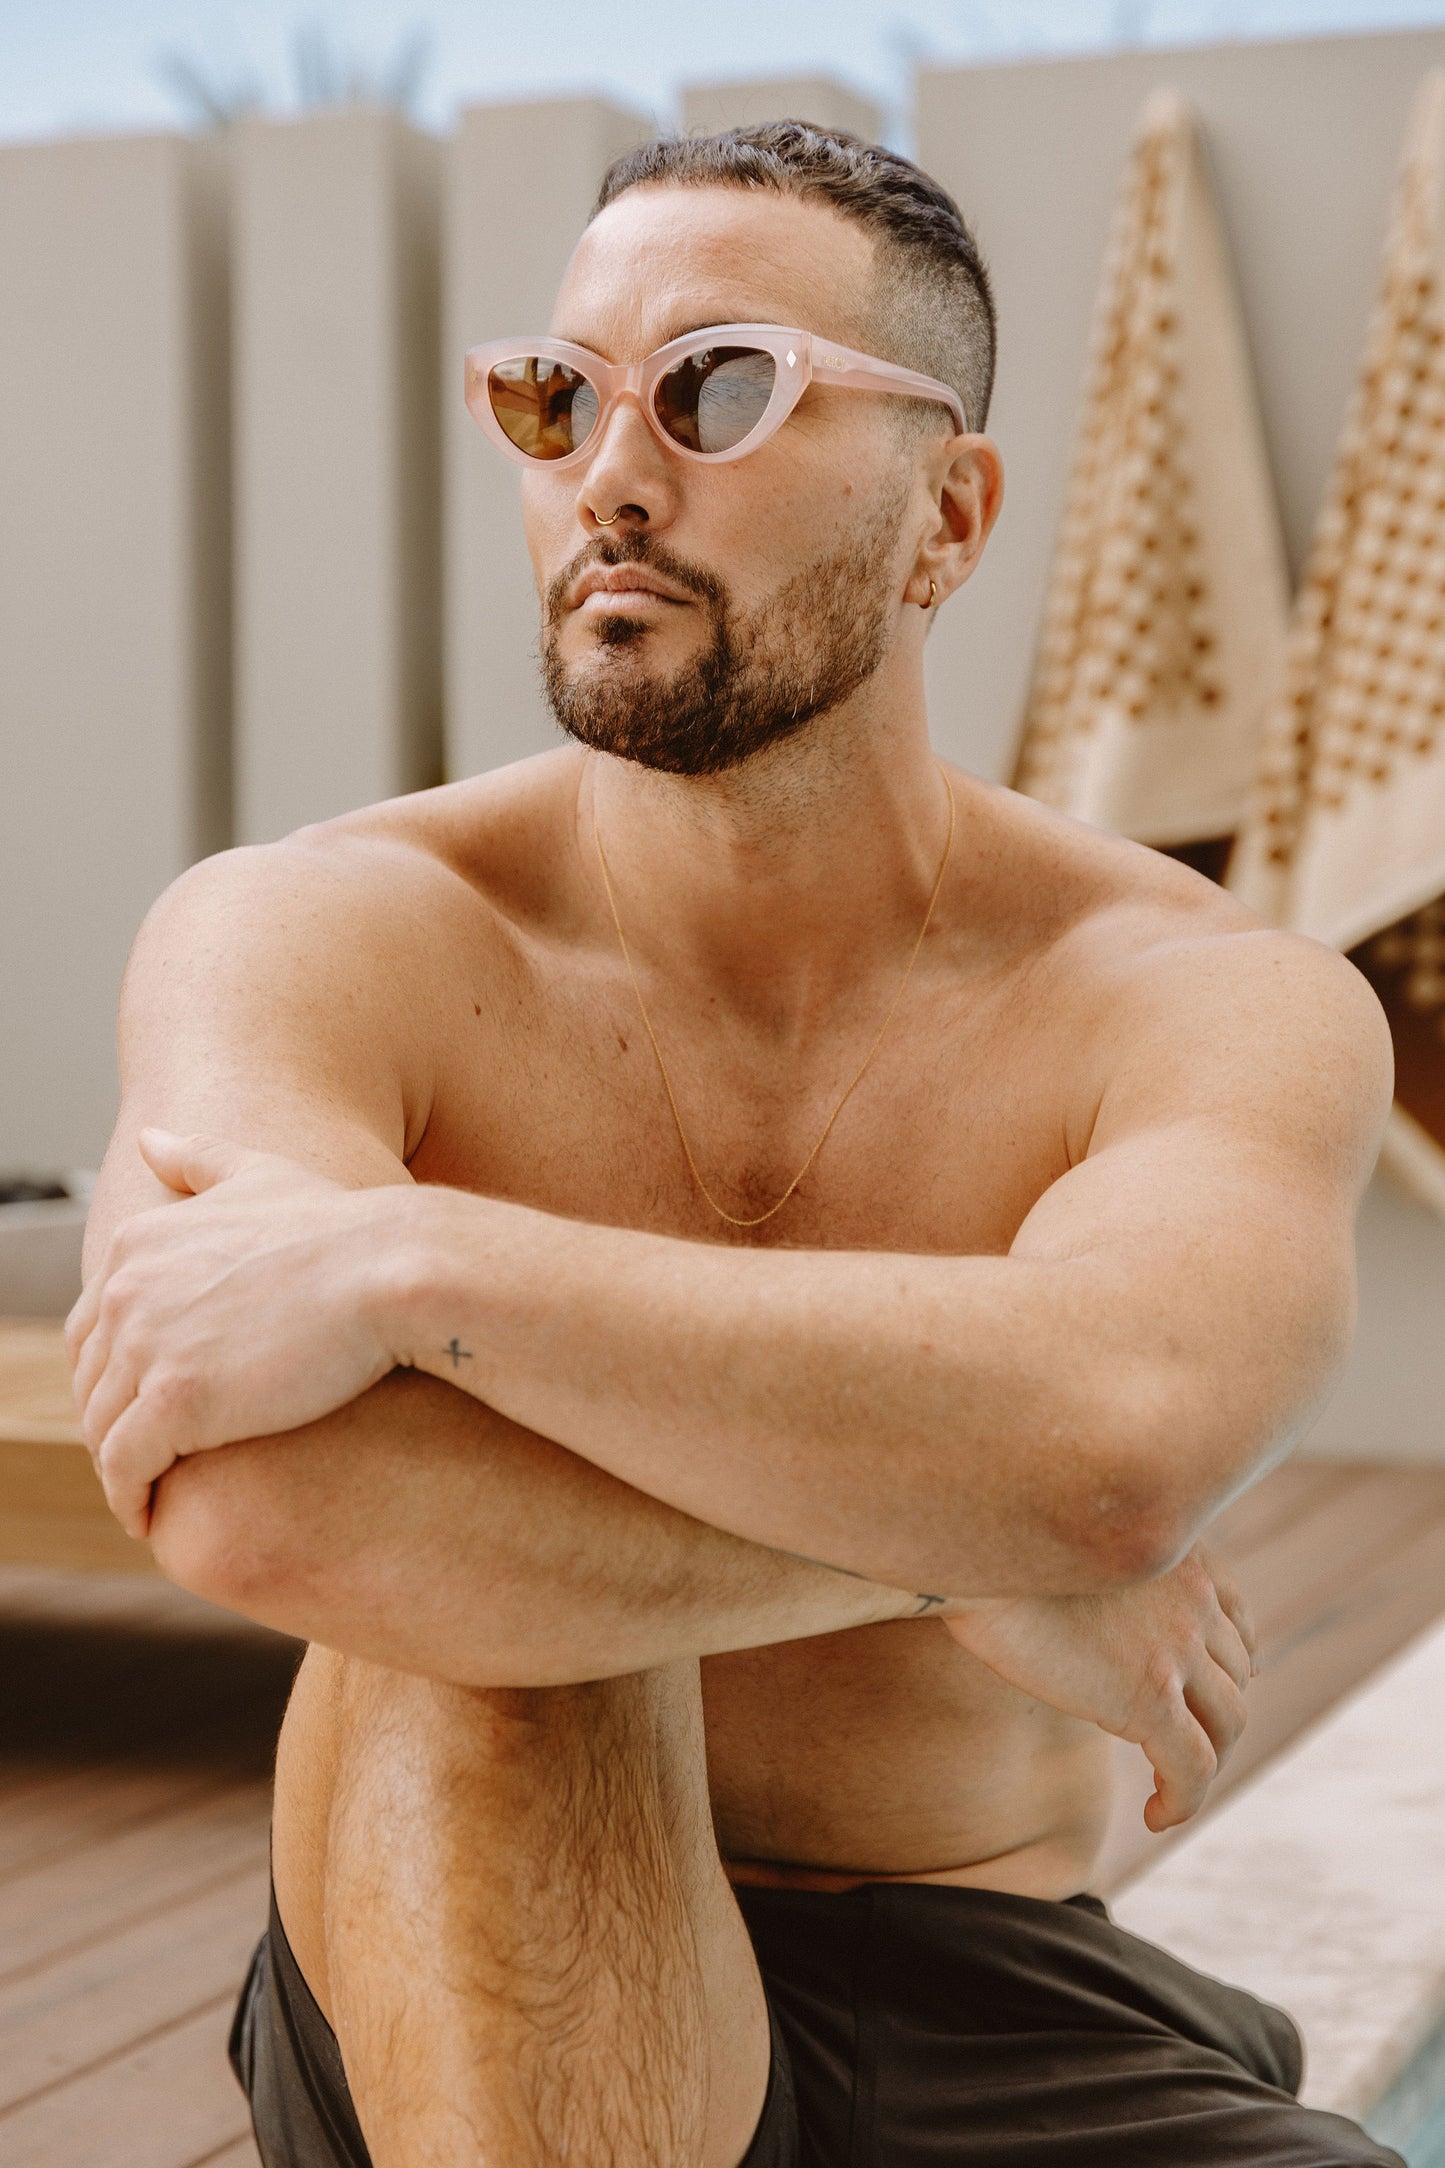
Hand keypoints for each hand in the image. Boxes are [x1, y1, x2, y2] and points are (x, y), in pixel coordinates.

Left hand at [68, 1131, 402, 1537]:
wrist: (392, 1270)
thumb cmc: (342, 1226)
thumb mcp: (261, 1176)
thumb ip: (198, 1160)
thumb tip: (150, 1140)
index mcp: (139, 1243)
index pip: (93, 1328)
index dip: (114, 1372)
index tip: (145, 1403)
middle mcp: (126, 1290)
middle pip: (90, 1381)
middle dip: (111, 1421)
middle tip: (145, 1458)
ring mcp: (146, 1347)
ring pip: (102, 1429)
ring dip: (119, 1467)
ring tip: (150, 1493)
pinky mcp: (174, 1405)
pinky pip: (125, 1468)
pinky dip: (131, 1498)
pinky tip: (151, 1516)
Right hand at [943, 1546, 1256, 1830]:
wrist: (980, 1536)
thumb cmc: (998, 1529)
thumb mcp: (1072, 1533)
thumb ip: (1100, 1561)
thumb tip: (1076, 1594)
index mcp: (1177, 1551)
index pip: (1233, 1614)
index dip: (1234, 1656)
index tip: (1215, 1681)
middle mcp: (1192, 1597)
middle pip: (1235, 1674)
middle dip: (1214, 1716)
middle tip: (1179, 1747)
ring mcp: (1178, 1648)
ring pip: (1228, 1724)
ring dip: (1206, 1761)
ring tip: (1171, 1787)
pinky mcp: (1150, 1697)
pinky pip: (1193, 1768)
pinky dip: (1184, 1802)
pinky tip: (1155, 1817)